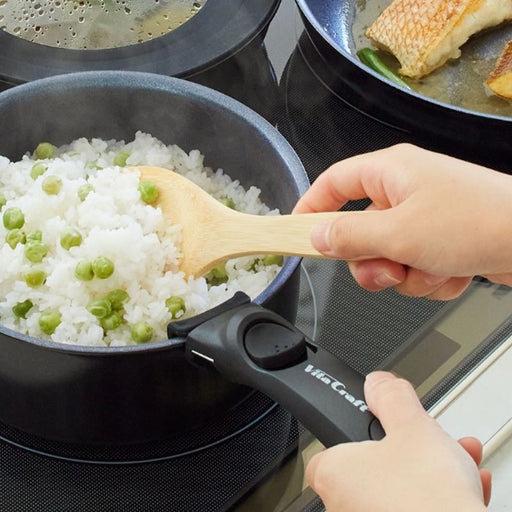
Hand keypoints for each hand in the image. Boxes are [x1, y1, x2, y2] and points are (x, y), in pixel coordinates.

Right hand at [293, 144, 511, 298]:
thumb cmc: (475, 222)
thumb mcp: (399, 234)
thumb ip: (350, 237)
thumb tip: (317, 237)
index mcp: (390, 173)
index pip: (333, 183)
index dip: (311, 206)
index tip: (296, 231)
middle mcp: (405, 192)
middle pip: (359, 232)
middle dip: (372, 261)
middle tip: (388, 269)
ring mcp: (424, 218)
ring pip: (386, 257)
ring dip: (404, 275)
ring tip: (430, 270)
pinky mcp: (442, 242)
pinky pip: (413, 267)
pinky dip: (428, 278)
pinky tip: (450, 273)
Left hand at [305, 371, 491, 511]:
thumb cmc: (427, 499)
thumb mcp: (412, 427)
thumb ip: (390, 399)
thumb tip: (378, 383)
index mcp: (335, 475)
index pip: (328, 450)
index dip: (352, 434)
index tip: (374, 427)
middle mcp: (345, 505)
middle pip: (373, 465)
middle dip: (408, 447)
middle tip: (429, 440)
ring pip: (399, 488)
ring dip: (430, 468)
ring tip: (457, 457)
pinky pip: (416, 508)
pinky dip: (437, 496)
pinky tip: (466, 483)